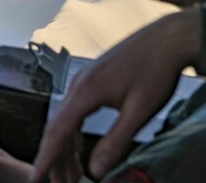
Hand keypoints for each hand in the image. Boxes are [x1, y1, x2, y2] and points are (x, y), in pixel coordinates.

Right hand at [29, 10, 201, 181]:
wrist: (168, 38)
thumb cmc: (156, 68)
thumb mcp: (139, 111)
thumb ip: (116, 142)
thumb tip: (97, 169)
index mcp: (86, 91)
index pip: (58, 131)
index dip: (46, 158)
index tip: (37, 177)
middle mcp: (80, 83)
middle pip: (58, 126)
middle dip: (55, 157)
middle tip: (57, 182)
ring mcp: (86, 79)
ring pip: (66, 118)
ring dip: (65, 146)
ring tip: (69, 172)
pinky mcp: (94, 79)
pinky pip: (75, 110)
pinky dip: (74, 131)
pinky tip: (79, 145)